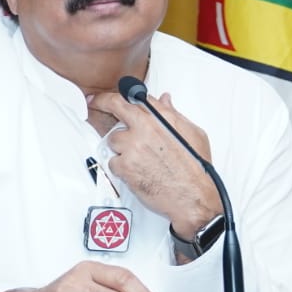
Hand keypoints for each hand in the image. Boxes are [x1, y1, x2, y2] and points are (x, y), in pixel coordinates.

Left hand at [88, 90, 223, 238]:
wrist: (193, 196)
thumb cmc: (196, 168)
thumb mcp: (194, 134)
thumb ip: (175, 115)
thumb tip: (165, 101)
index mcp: (163, 117)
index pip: (135, 97)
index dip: (120, 95)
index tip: (109, 96)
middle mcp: (146, 128)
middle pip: (116, 107)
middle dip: (102, 103)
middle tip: (95, 104)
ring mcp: (133, 146)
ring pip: (113, 139)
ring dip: (121, 147)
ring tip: (138, 158)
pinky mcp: (125, 166)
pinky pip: (113, 162)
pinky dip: (122, 168)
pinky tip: (137, 172)